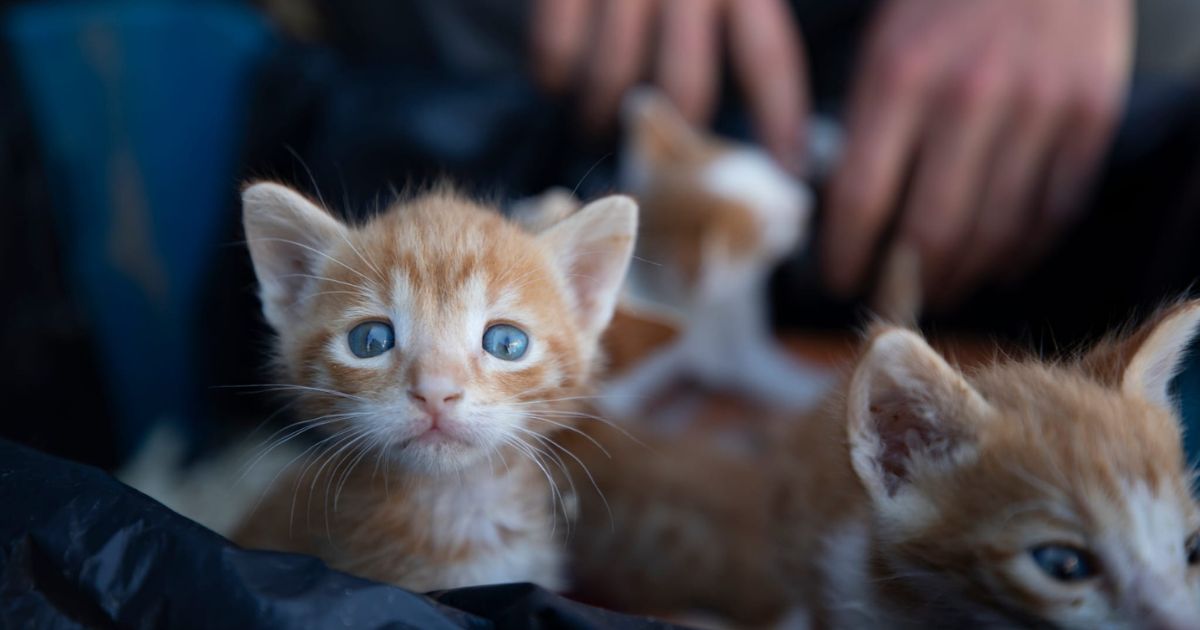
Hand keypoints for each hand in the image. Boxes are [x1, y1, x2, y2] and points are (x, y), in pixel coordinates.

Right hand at [531, 0, 808, 169]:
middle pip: (685, 88)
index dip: (780, 122)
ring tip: (594, 121)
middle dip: (670, 133)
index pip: (768, 61)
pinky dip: (552, 76)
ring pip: (613, 80)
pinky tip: (556, 79)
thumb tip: (758, 110)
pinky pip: (554, 52)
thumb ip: (739, 14)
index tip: (790, 171)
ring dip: (599, 115)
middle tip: (654, 153)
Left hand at [822, 0, 1133, 304]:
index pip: (860, 201)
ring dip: (963, 277)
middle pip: (931, 233)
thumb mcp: (883, 48)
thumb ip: (867, 128)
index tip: (838, 280)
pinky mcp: (1090, 114)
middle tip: (895, 298)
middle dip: (906, 282)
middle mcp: (969, 97)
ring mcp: (1036, 107)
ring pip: (995, 233)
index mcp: (899, 78)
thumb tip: (848, 216)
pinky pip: (1053, 211)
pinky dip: (1022, 250)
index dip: (845, 256)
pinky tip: (998, 262)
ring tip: (941, 288)